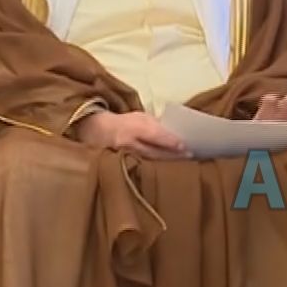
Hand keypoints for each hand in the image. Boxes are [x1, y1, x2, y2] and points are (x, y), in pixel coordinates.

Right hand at [74, 110, 189, 159]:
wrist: (95, 132)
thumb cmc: (123, 122)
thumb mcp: (139, 117)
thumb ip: (156, 125)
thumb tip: (176, 134)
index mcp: (133, 127)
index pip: (155, 135)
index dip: (171, 142)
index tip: (186, 147)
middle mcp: (128, 143)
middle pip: (154, 152)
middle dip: (173, 155)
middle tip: (190, 157)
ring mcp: (123, 156)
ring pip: (149, 162)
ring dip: (166, 164)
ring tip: (182, 164)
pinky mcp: (120, 166)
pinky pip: (140, 169)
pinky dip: (154, 169)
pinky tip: (165, 170)